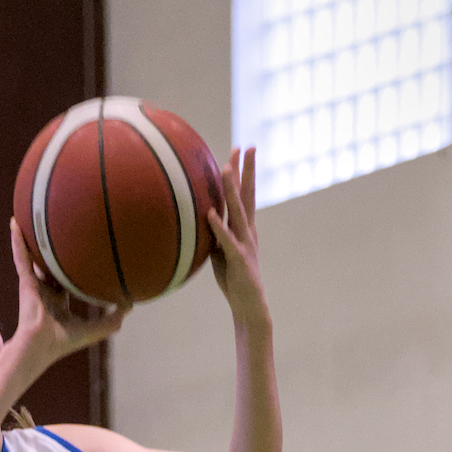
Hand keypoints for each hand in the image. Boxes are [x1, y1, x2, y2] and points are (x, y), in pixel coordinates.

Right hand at [9, 219, 128, 372]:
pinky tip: (15, 222)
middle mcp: (45, 292)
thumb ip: (114, 318)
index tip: (83, 256)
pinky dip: (17, 240)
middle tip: (60, 228)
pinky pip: (21, 256)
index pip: (66, 283)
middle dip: (52, 251)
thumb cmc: (64, 343)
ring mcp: (34, 285)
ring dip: (31, 238)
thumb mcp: (96, 330)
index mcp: (58, 303)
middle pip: (49, 266)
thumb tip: (132, 304)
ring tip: (31, 215)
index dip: (73, 270)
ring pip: (33, 256)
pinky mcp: (25, 281)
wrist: (40, 347)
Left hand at [208, 148, 269, 329]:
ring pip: (238, 212)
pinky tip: (210, 213)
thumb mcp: (222, 253)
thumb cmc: (234, 281)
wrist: (249, 305)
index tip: (239, 151)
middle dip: (245, 171)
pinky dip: (218, 226)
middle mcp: (248, 232)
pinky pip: (227, 240)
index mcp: (245, 229)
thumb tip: (201, 221)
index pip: (244, 196)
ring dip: (231, 190)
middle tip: (245, 146)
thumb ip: (216, 236)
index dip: (243, 173)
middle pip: (247, 195)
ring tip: (225, 168)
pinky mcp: (238, 259)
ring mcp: (245, 244)